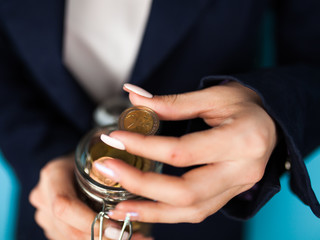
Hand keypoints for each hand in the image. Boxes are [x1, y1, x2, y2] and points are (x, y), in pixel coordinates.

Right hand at [29, 154, 152, 239]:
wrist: (73, 163)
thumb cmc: (91, 158)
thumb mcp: (99, 157)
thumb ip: (111, 170)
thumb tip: (137, 181)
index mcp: (52, 175)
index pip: (65, 206)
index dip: (90, 222)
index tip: (117, 228)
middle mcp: (42, 196)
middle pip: (68, 229)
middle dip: (101, 238)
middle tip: (131, 237)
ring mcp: (44, 214)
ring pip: (70, 238)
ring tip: (133, 238)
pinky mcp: (51, 227)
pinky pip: (71, 239)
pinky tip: (117, 237)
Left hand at [95, 82, 276, 222]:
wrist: (271, 123)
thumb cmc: (244, 106)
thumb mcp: (212, 96)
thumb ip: (172, 102)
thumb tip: (133, 97)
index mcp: (241, 140)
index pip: (183, 151)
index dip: (145, 146)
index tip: (116, 137)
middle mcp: (243, 171)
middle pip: (186, 191)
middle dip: (141, 184)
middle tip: (109, 170)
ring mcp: (238, 188)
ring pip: (191, 211)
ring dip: (151, 211)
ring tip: (117, 206)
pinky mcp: (229, 196)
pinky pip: (196, 212)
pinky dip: (167, 214)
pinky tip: (143, 209)